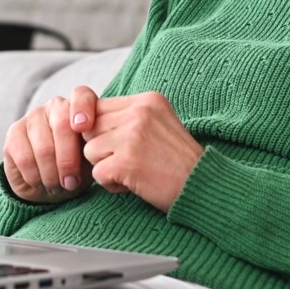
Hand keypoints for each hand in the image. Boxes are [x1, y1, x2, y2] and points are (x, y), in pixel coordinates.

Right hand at [2, 85, 99, 203]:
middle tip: (72, 183)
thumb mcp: (93, 160)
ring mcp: (32, 117)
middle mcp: (55, 106)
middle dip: (68, 161)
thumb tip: (99, 151)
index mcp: (80, 107)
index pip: (82, 95)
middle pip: (62, 125)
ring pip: (43, 147)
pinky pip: (25, 158)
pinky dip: (35, 177)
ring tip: (57, 186)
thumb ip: (97, 149)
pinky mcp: (14, 133)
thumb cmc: (79, 168)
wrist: (50, 185)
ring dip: (52, 175)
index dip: (83, 109)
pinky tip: (40, 182)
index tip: (83, 128)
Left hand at [81, 92, 203, 212]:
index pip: (99, 108)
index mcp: (148, 100)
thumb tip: (85, 122)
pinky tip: (134, 184)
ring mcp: (132, 136)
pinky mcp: (126, 161)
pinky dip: (112, 185)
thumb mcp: (159, 124)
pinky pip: (97, 174)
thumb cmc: (179, 162)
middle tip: (131, 161)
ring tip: (134, 172)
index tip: (126, 146)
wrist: (204, 188)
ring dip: (107, 167)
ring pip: (90, 151)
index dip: (104, 132)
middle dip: (103, 149)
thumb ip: (128, 117)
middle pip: (90, 129)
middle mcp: (139, 112)